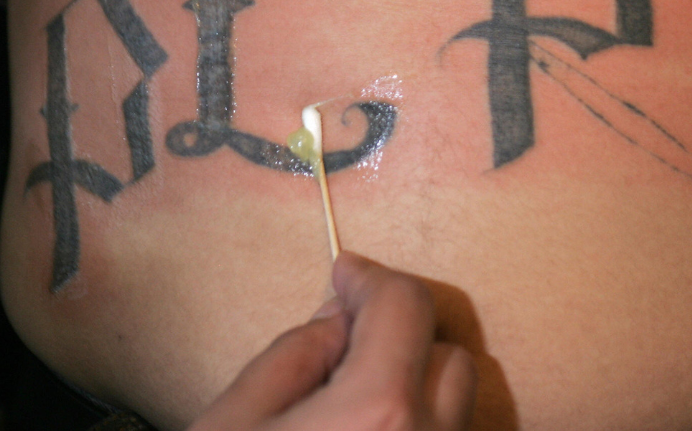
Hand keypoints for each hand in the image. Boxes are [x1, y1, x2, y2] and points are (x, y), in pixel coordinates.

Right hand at [189, 252, 476, 429]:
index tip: (344, 275)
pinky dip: (422, 425)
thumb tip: (340, 316)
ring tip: (355, 405)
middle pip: (448, 355)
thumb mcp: (233, 420)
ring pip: (457, 406)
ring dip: (417, 389)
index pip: (406, 304)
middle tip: (341, 352)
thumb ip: (295, 352)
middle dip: (400, 340)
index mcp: (380, 411)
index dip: (370, 279)